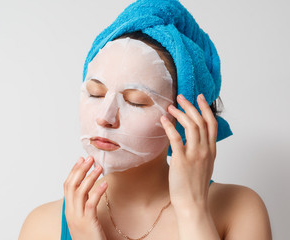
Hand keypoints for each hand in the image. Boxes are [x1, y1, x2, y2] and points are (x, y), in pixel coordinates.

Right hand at [63, 156, 107, 239]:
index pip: (68, 186)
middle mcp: (71, 212)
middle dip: (80, 170)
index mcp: (69, 210)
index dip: (74, 171)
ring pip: (80, 192)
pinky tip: (105, 183)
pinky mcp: (88, 222)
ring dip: (90, 177)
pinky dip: (97, 191)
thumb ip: (83, 203)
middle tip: (89, 158)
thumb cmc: (89, 236)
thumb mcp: (83, 217)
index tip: (81, 159)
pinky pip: (91, 203)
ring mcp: (78, 218)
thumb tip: (87, 187)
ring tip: (99, 167)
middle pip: (72, 186)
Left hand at [160, 94, 216, 210]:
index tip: (200, 98)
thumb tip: (189, 141)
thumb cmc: (195, 187)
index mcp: (211, 151)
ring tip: (170, 107)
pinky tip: (163, 120)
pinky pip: (176, 138)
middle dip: (191, 106)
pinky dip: (169, 127)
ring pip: (191, 126)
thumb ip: (200, 152)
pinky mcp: (182, 160)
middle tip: (181, 97)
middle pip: (201, 121)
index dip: (206, 109)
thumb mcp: (203, 166)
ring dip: (180, 114)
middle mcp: (205, 150)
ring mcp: (195, 155)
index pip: (212, 124)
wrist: (193, 204)